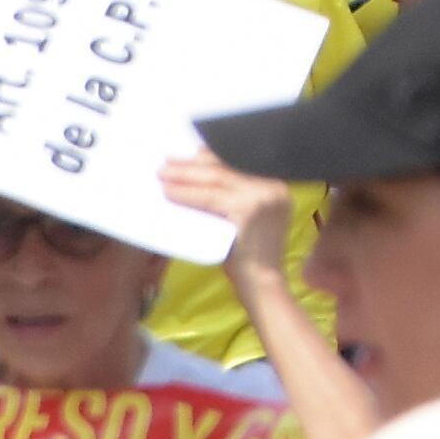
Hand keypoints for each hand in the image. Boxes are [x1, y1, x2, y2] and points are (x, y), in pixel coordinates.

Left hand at [159, 148, 292, 275]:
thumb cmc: (251, 258)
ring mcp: (262, 197)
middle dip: (193, 163)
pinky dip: (187, 194)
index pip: (239, 161)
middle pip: (226, 166)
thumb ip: (235, 197)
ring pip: (216, 178)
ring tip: (163, 174)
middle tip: (167, 162)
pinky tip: (169, 193)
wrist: (263, 285)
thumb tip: (199, 176)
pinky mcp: (248, 210)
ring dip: (184, 175)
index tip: (189, 153)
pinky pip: (209, 198)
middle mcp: (273, 186)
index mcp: (276, 186)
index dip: (210, 155)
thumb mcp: (248, 219)